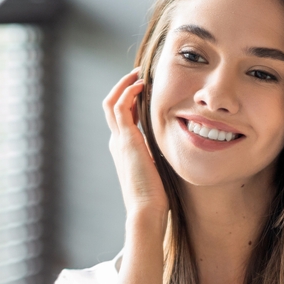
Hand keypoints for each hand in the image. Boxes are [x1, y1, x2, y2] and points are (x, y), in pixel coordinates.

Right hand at [103, 69, 168, 222]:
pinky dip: (127, 92)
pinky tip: (141, 85)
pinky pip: (120, 107)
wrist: (146, 209)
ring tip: (138, 74)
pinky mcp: (125, 139)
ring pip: (111, 102)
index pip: (123, 117)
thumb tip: (172, 151)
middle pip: (112, 106)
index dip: (131, 101)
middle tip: (138, 75)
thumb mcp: (157, 170)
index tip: (144, 90)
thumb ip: (158, 156)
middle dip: (123, 88)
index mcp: (124, 149)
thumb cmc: (155, 196)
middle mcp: (117, 142)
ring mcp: (119, 140)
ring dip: (123, 85)